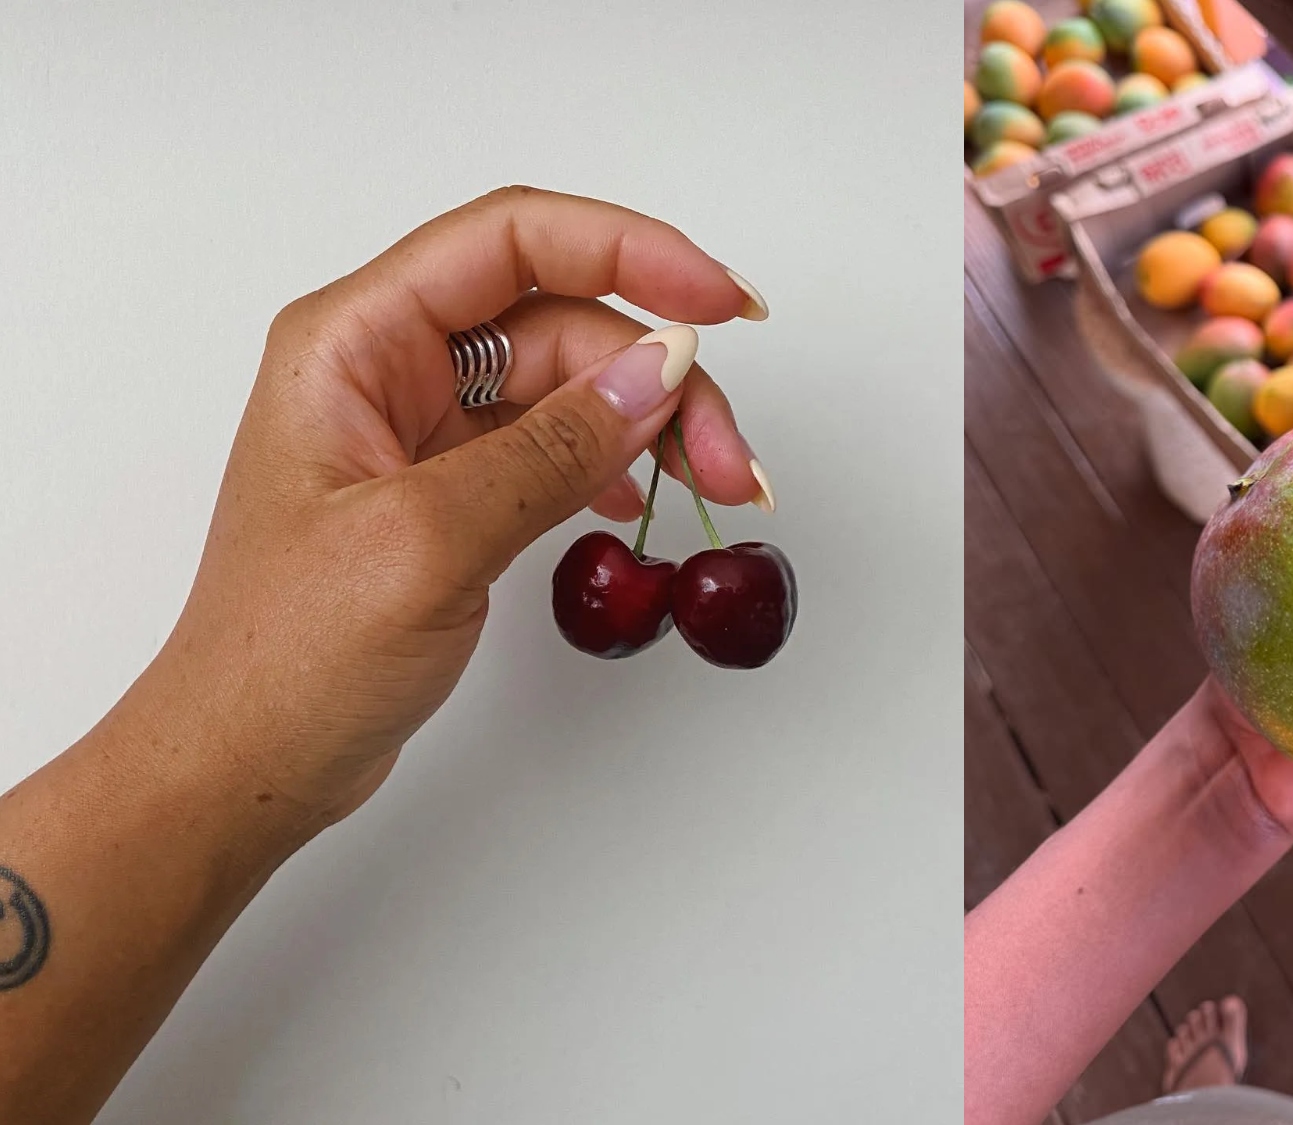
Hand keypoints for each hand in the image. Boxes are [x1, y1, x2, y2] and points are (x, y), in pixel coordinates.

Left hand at [127, 186, 769, 829]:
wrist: (246, 766)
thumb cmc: (288, 659)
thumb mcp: (430, 540)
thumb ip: (554, 447)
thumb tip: (663, 368)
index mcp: (352, 341)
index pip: (512, 240)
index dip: (629, 249)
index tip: (720, 302)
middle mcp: (386, 365)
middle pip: (562, 318)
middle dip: (661, 374)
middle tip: (728, 459)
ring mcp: (421, 428)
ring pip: (571, 382)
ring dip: (654, 425)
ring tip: (714, 487)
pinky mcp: (452, 488)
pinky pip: (557, 443)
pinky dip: (618, 465)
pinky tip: (644, 504)